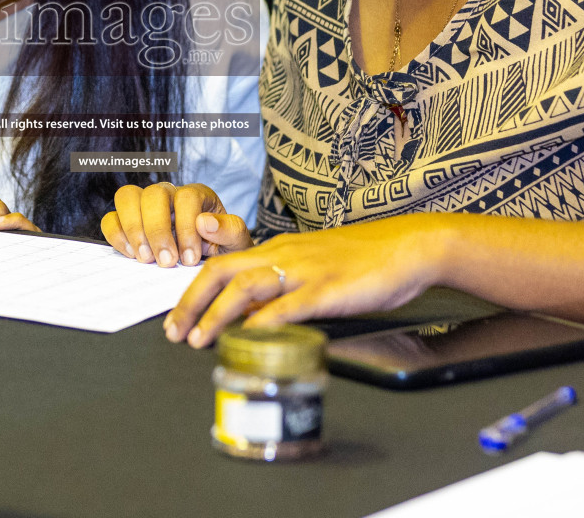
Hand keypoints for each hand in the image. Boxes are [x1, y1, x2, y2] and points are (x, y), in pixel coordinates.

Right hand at [99, 182, 250, 267]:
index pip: (186, 197)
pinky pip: (111, 219)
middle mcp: (169, 194)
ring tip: (146, 259)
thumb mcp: (237, 244)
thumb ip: (230, 230)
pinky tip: (132, 256)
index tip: (190, 259)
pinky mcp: (126, 222)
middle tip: (166, 262)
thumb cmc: (223, 250)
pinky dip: (117, 236)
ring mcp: (144, 206)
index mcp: (197, 195)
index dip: (186, 228)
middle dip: (158, 230)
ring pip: (127, 197)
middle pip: (154, 194)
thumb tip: (205, 222)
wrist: (208, 264)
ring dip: (134, 229)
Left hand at [164, 214, 452, 346]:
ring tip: (199, 339)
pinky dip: (264, 320)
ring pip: (247, 286)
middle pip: (222, 271)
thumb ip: (283, 281)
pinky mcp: (330, 288)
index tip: (176, 317)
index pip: (222, 264)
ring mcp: (306, 270)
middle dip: (191, 303)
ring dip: (217, 314)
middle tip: (173, 332)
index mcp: (279, 249)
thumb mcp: (314, 263)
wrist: (410, 245)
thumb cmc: (365, 258)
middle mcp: (285, 255)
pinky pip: (290, 304)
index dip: (193, 291)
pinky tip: (249, 335)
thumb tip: (254, 309)